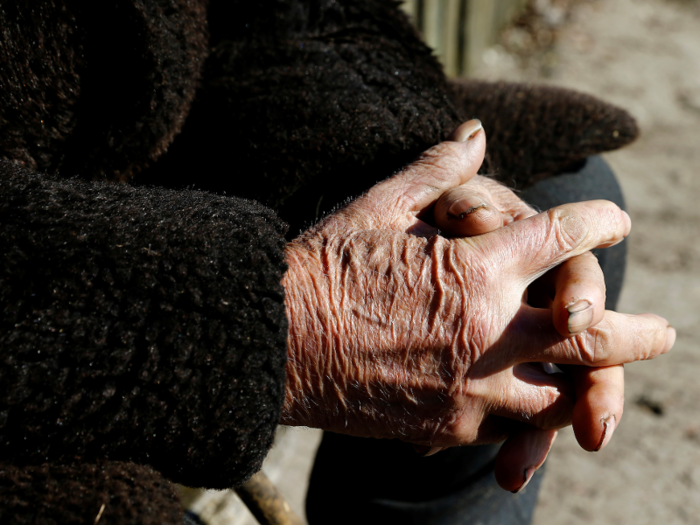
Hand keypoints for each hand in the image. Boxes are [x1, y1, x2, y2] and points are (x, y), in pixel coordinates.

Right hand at [280, 121, 673, 491]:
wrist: (275, 342)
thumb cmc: (322, 268)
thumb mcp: (379, 206)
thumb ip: (438, 170)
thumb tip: (474, 132)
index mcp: (474, 268)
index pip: (566, 238)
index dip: (600, 224)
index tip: (614, 221)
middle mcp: (486, 332)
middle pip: (593, 335)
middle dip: (638, 333)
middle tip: (664, 332)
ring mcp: (470, 387)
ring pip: (560, 397)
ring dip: (592, 387)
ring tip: (605, 383)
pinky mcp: (446, 424)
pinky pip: (508, 425)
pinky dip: (530, 415)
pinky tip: (534, 406)